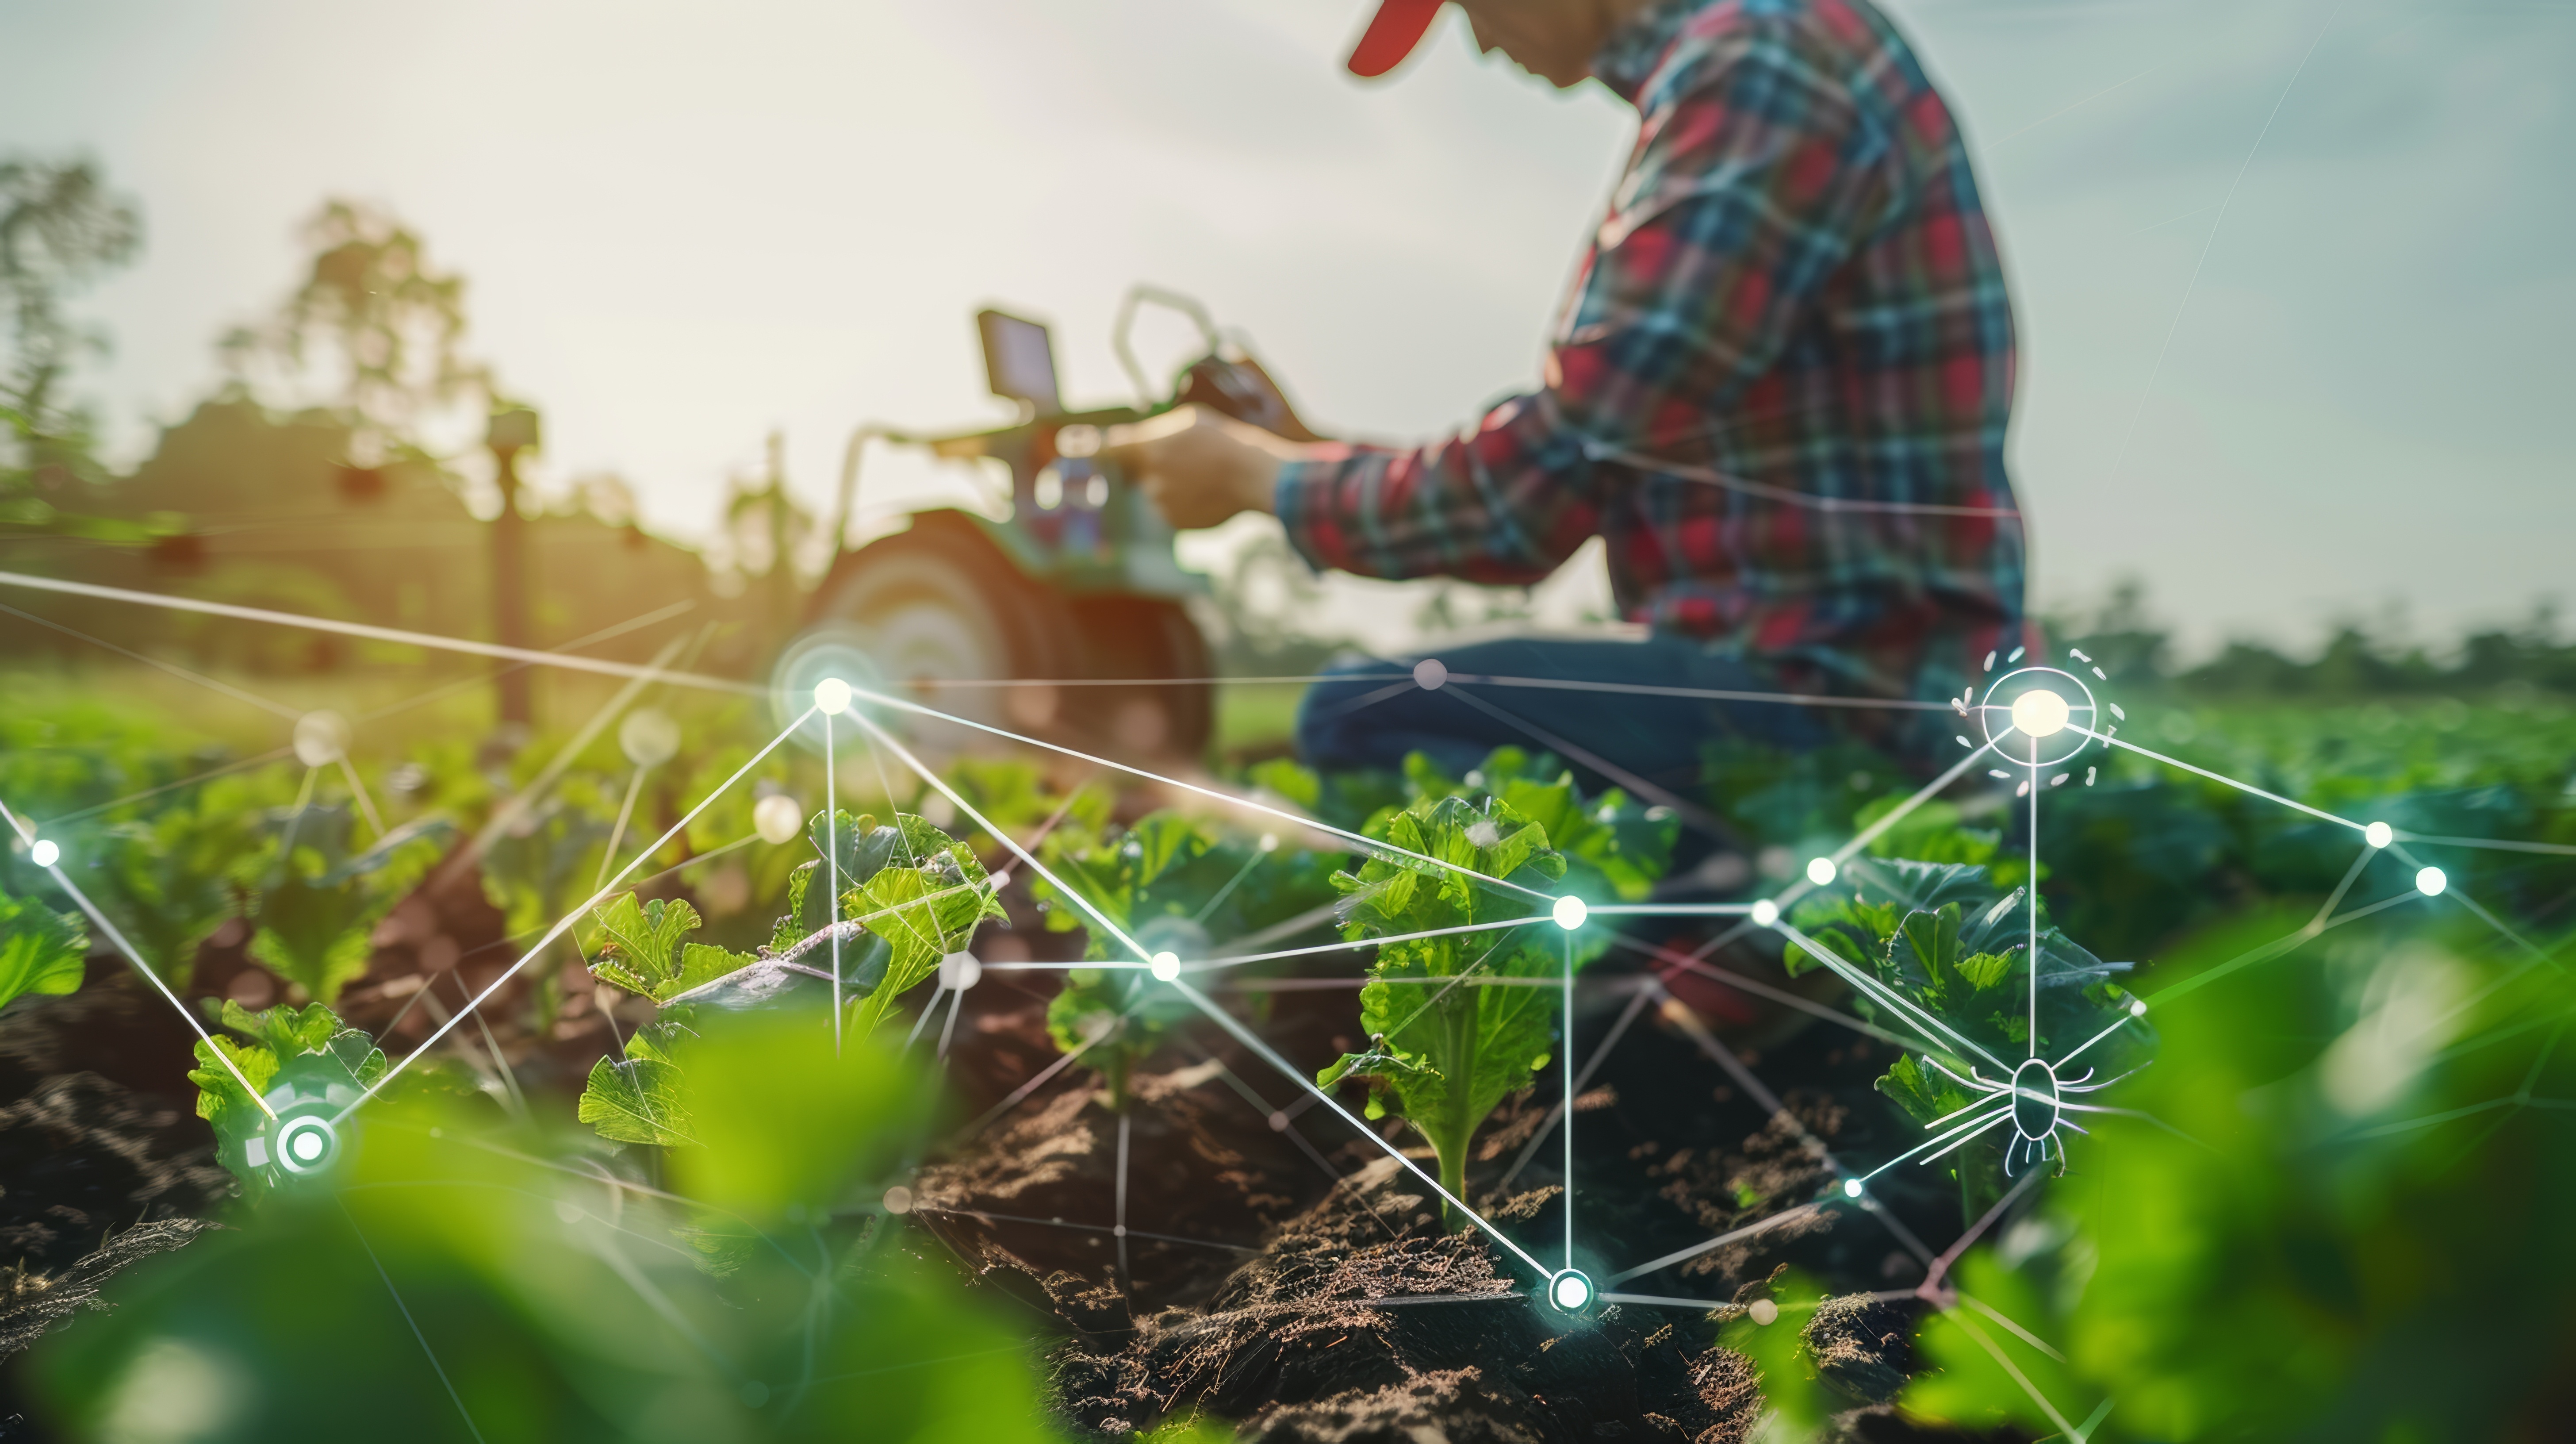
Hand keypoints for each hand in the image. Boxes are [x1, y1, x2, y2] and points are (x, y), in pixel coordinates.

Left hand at [1101, 405, 1303, 530]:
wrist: (1254, 477)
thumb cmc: (1227, 442)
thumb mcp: (1191, 421)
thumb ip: (1159, 432)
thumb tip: (1141, 442)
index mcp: (1149, 446)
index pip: (1108, 448)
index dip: (1088, 447)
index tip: (1069, 445)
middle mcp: (1149, 477)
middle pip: (1141, 472)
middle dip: (1159, 467)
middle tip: (1192, 462)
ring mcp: (1161, 503)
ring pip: (1159, 493)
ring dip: (1176, 487)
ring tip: (1208, 479)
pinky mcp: (1175, 524)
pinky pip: (1173, 512)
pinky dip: (1187, 506)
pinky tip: (1210, 496)